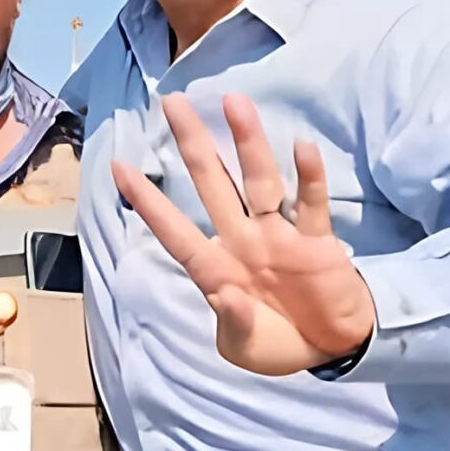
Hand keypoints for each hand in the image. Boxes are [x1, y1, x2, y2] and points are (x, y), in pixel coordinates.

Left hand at [111, 92, 376, 375]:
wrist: (331, 348)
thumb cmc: (279, 343)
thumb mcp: (245, 346)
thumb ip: (233, 322)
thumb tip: (225, 295)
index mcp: (217, 269)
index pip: (175, 231)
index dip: (148, 203)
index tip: (118, 168)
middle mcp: (243, 241)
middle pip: (214, 184)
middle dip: (194, 145)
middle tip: (172, 102)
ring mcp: (279, 236)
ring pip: (260, 181)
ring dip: (249, 143)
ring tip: (235, 103)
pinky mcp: (317, 241)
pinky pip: (311, 204)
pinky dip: (310, 177)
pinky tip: (302, 147)